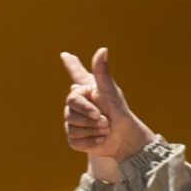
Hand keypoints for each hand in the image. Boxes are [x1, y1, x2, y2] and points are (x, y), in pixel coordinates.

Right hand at [59, 48, 152, 174]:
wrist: (125, 137)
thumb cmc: (118, 113)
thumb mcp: (110, 92)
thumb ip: (102, 72)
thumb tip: (102, 49)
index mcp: (86, 91)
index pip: (75, 74)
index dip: (71, 64)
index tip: (65, 54)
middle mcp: (77, 106)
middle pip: (70, 111)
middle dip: (90, 117)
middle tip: (105, 119)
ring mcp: (73, 123)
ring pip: (72, 127)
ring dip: (93, 130)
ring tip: (105, 128)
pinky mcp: (74, 139)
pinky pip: (75, 140)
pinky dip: (91, 141)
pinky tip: (101, 139)